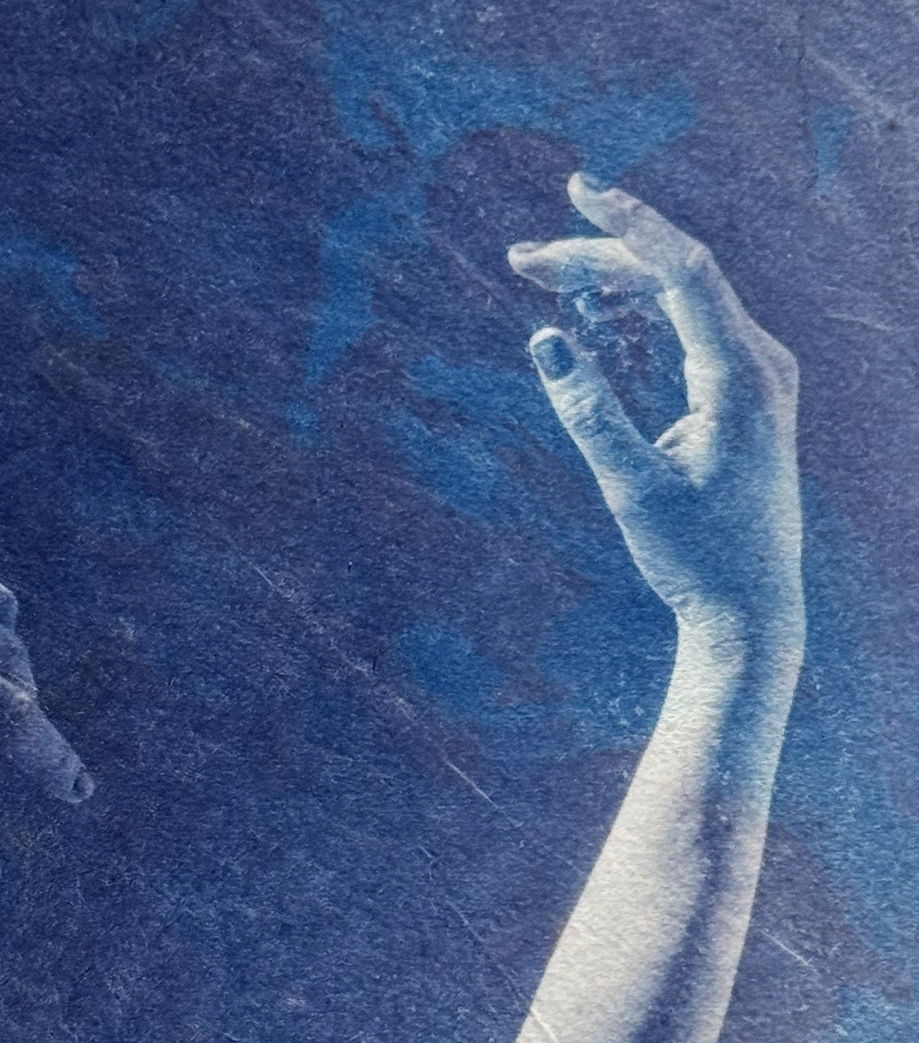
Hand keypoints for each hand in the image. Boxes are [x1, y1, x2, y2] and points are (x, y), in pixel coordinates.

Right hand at [508, 174, 802, 647]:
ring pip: (682, 299)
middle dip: (599, 259)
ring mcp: (758, 376)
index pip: (684, 269)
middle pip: (676, 278)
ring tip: (544, 273)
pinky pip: (691, 327)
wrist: (750, 610)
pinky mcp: (745, 394)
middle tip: (522, 260)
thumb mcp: (631, 488)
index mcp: (741, 377)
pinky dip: (640, 312)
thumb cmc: (695, 558)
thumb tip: (543, 338)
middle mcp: (760, 363)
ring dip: (615, 282)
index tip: (577, 191)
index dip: (628, 224)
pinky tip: (597, 309)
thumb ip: (588, 411)